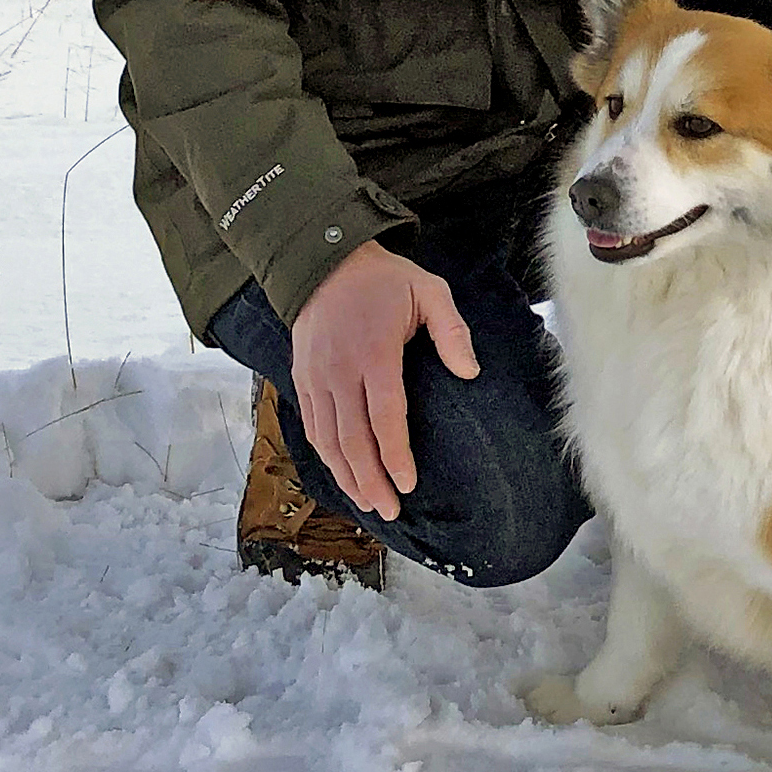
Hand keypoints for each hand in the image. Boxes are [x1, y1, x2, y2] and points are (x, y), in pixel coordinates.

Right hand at [290, 240, 477, 518]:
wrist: (324, 260)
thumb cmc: (384, 279)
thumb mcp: (429, 290)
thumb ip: (452, 330)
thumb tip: (470, 372)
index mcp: (375, 352)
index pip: (385, 417)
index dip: (395, 456)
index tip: (409, 484)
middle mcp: (340, 371)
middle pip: (353, 440)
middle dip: (371, 481)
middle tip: (391, 510)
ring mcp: (316, 377)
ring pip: (328, 441)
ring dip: (347, 477)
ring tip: (369, 503)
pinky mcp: (301, 379)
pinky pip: (312, 427)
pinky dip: (326, 457)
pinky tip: (342, 474)